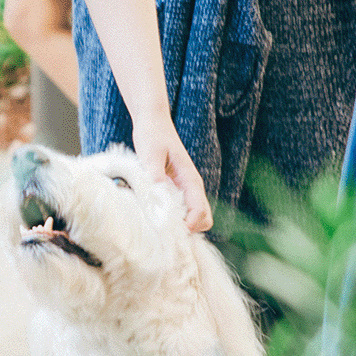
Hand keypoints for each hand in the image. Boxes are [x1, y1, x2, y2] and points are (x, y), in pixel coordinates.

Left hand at [132, 113, 211, 231]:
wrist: (153, 122)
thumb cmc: (152, 136)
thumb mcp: (150, 154)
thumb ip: (155, 175)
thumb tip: (158, 196)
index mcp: (190, 180)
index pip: (200, 211)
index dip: (189, 226)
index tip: (171, 232)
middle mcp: (192, 187)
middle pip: (204, 219)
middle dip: (190, 231)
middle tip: (166, 232)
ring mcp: (186, 190)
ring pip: (196, 218)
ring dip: (183, 227)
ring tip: (161, 227)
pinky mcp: (177, 190)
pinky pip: (184, 212)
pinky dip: (176, 220)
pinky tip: (158, 218)